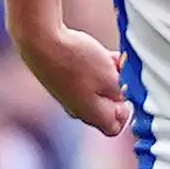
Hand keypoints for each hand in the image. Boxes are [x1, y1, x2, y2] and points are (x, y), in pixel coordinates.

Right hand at [16, 23, 130, 138]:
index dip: (125, 111)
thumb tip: (123, 96)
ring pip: (95, 89)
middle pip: (105, 108)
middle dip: (117, 89)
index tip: (128, 91)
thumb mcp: (111, 77)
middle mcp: (78, 109)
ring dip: (107, 75)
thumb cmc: (76, 61)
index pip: (114, 127)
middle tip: (121, 70)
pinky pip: (83, 77)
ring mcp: (67, 94)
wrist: (41, 41)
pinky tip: (97, 52)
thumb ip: (122, 92)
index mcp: (92, 115)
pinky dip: (93, 68)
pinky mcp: (60, 78)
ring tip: (110, 58)